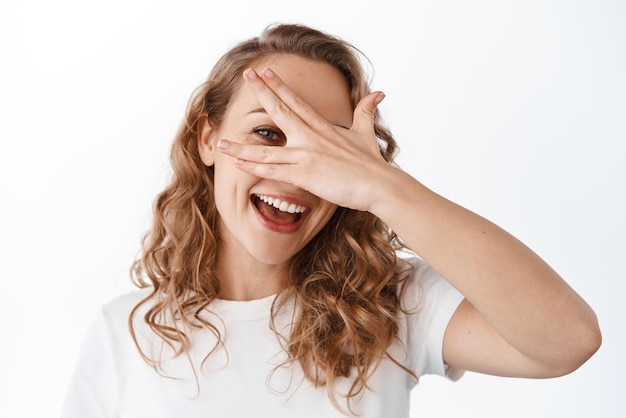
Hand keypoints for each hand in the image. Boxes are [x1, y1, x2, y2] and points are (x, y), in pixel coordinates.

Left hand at [216, 67, 390, 211]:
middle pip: (280, 110)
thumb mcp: (366, 132)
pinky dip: (254, 167)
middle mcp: (311, 136)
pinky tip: (238, 164)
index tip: (264, 72)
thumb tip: (378, 93)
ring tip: (222, 142)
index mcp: (322, 126)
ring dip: (242, 146)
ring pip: (267, 149)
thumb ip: (366, 112)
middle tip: (246, 76)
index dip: (279, 85)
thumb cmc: (371, 163)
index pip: (296, 101)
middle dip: (262, 92)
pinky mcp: (305, 174)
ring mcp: (306, 154)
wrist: (379, 184)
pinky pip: (273, 170)